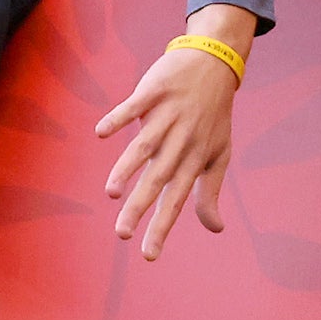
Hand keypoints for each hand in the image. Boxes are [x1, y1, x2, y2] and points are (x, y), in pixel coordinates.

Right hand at [95, 4, 252, 260]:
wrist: (214, 64)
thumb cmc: (214, 116)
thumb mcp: (219, 155)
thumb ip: (210, 193)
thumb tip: (216, 229)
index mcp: (193, 160)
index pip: (176, 201)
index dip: (162, 228)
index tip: (148, 255)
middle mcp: (180, 142)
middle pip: (157, 180)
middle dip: (140, 208)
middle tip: (121, 234)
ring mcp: (167, 116)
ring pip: (145, 146)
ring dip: (127, 168)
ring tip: (111, 192)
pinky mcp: (154, 91)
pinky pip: (134, 106)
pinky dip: (119, 118)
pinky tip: (101, 133)